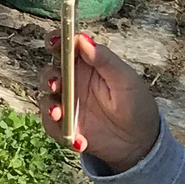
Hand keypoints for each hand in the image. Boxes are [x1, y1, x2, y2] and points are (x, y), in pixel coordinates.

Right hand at [45, 29, 161, 170]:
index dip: (56, 41)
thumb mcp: (126, 80)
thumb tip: (84, 40)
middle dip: (49, 77)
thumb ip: (105, 60)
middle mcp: (73, 82)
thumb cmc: (136, 104)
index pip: (66, 48)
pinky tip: (80, 140)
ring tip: (60, 115)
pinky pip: (51, 125)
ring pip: (45, 98)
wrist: (139, 142)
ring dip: (50, 105)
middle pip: (50, 72)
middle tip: (56, 85)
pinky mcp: (64, 126)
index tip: (54, 42)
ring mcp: (67, 104)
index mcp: (87, 65)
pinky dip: (60, 132)